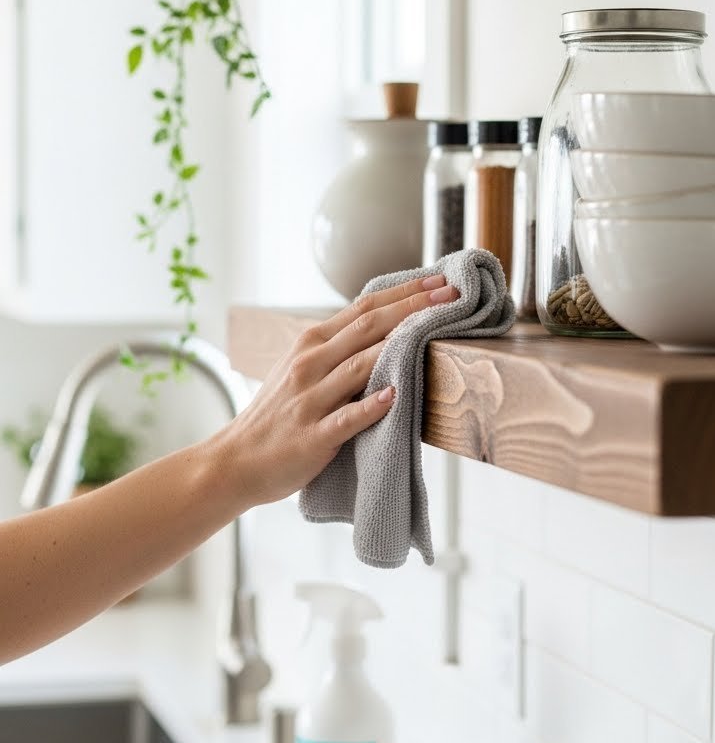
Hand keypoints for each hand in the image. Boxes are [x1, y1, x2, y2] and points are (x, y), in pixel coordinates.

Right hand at [216, 275, 457, 509]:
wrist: (235, 461)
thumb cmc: (275, 416)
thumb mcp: (300, 370)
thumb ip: (335, 349)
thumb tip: (381, 328)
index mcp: (310, 344)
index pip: (363, 308)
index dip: (403, 292)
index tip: (439, 280)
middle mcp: (309, 365)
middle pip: (368, 327)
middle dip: (412, 308)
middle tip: (451, 295)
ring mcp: (310, 400)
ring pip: (359, 366)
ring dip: (399, 346)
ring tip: (436, 331)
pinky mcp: (313, 436)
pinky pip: (346, 419)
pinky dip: (371, 406)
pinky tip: (394, 395)